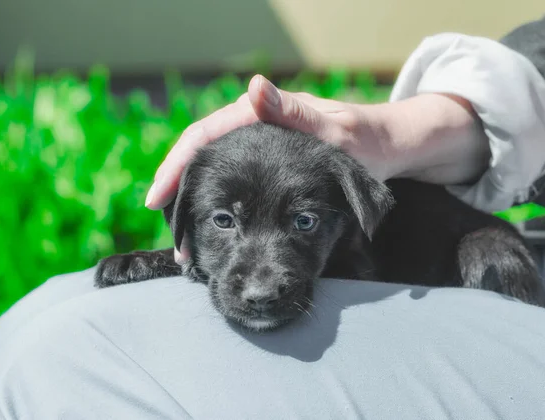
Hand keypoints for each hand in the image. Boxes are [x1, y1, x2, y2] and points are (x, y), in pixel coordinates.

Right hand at [145, 75, 488, 263]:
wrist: (388, 150)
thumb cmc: (367, 142)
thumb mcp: (336, 130)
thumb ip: (295, 114)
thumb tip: (253, 88)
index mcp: (261, 113)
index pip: (205, 135)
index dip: (177, 165)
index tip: (157, 197)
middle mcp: (255, 126)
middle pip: (201, 153)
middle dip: (177, 187)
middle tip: (163, 225)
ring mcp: (260, 146)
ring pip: (214, 169)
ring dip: (194, 200)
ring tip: (182, 236)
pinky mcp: (268, 165)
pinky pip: (233, 181)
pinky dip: (218, 203)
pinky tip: (213, 226)